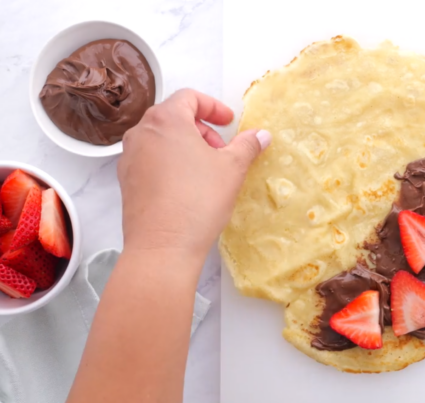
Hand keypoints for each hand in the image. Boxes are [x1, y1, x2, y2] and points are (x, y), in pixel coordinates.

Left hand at [118, 88, 271, 257]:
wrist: (163, 246)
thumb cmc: (197, 201)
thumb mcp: (232, 169)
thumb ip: (247, 146)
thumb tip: (261, 135)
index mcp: (165, 120)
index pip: (189, 97)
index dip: (214, 107)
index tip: (229, 122)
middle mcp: (141, 133)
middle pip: (173, 116)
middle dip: (201, 129)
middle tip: (221, 149)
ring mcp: (129, 157)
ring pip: (160, 139)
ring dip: (185, 146)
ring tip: (206, 169)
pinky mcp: (126, 181)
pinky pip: (150, 160)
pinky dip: (170, 162)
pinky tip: (187, 187)